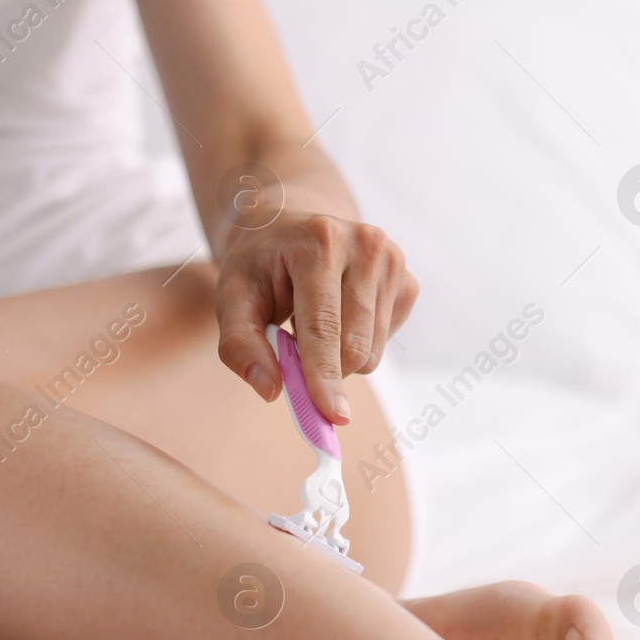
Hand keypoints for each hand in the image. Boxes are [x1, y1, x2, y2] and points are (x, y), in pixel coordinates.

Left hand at [214, 212, 417, 423]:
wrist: (291, 222)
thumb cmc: (259, 264)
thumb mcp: (231, 296)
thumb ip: (240, 344)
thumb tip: (270, 389)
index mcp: (319, 242)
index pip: (323, 326)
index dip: (325, 376)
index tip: (332, 416)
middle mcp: (366, 245)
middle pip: (354, 346)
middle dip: (325, 371)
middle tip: (292, 356)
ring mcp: (393, 262)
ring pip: (372, 352)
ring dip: (339, 357)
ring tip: (313, 323)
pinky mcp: (408, 282)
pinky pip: (386, 343)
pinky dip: (359, 343)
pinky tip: (340, 314)